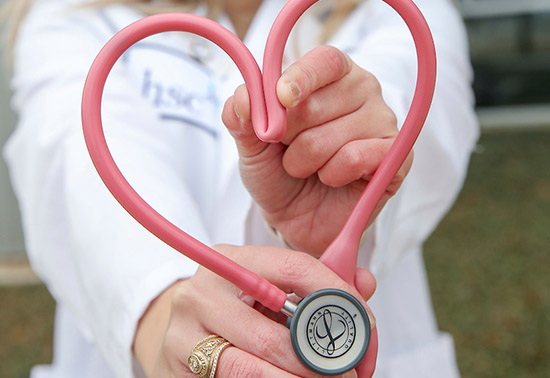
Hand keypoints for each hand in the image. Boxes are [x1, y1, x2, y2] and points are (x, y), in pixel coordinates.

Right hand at [133, 245, 375, 376]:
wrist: (176, 329)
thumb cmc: (236, 308)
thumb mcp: (270, 289)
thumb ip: (316, 284)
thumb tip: (364, 283)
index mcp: (231, 260)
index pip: (294, 267)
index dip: (335, 295)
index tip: (364, 323)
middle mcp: (202, 291)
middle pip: (273, 334)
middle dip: (319, 362)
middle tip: (348, 374)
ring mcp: (183, 332)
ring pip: (251, 370)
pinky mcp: (175, 368)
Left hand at [223, 46, 412, 255]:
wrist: (298, 218)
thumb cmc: (279, 172)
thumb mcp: (251, 145)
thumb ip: (241, 117)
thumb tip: (242, 96)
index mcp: (330, 75)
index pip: (324, 60)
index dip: (301, 77)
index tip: (280, 97)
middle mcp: (362, 90)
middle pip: (316, 103)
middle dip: (288, 138)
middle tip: (290, 149)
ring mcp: (383, 121)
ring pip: (330, 138)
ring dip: (306, 162)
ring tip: (311, 168)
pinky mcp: (396, 155)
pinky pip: (355, 158)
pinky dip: (332, 175)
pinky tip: (333, 179)